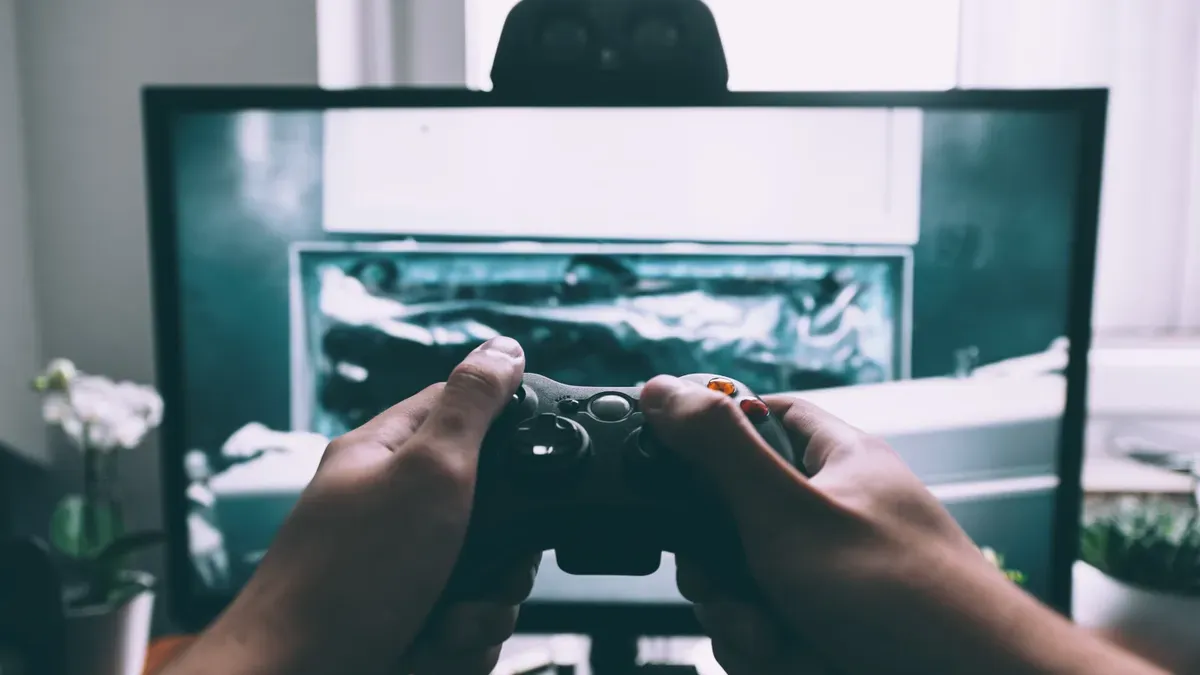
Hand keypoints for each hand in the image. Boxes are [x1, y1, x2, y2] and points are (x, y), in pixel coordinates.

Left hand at [171, 337, 535, 674]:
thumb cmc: (342, 581)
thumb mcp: (426, 473)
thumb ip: (471, 409)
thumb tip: (503, 348)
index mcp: (386, 455)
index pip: (459, 409)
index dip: (505, 429)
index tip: (532, 456)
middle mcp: (392, 510)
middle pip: (492, 509)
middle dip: (503, 555)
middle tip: (480, 567)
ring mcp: (399, 570)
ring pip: (487, 578)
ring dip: (482, 611)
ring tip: (445, 621)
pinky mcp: (407, 621)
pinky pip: (466, 628)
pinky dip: (459, 646)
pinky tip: (431, 645)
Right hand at [642, 376, 1165, 674]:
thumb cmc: (908, 600)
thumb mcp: (791, 512)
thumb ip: (721, 450)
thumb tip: (663, 390)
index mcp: (836, 463)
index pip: (762, 416)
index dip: (712, 432)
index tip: (672, 460)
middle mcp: (833, 517)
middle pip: (732, 520)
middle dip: (718, 567)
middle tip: (732, 584)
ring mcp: (832, 579)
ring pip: (742, 587)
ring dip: (743, 621)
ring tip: (779, 639)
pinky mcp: (828, 631)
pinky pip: (765, 634)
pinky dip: (769, 654)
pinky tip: (798, 659)